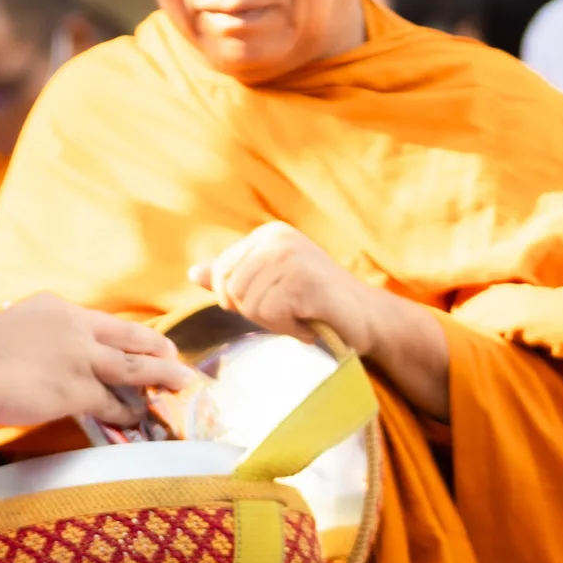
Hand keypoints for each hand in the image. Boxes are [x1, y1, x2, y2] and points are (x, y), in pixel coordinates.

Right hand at [0, 293, 189, 429]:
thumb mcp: (16, 323)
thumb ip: (39, 332)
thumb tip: (42, 348)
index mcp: (60, 308)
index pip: (104, 322)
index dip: (127, 334)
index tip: (140, 342)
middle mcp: (78, 328)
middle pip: (130, 337)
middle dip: (157, 347)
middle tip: (175, 356)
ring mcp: (81, 358)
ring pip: (134, 367)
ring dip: (161, 375)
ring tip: (181, 383)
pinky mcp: (78, 389)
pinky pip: (113, 402)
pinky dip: (128, 410)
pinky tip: (137, 416)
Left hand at [189, 222, 386, 353]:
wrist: (369, 318)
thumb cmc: (317, 303)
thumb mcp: (270, 285)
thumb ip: (233, 277)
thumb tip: (193, 273)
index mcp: (268, 234)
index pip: (221, 271)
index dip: (238, 299)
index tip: (272, 302)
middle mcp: (279, 238)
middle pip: (231, 289)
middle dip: (256, 312)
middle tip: (289, 312)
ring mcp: (292, 257)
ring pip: (248, 303)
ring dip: (274, 321)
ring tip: (302, 315)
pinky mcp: (304, 280)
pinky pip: (269, 314)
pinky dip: (288, 328)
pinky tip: (309, 322)